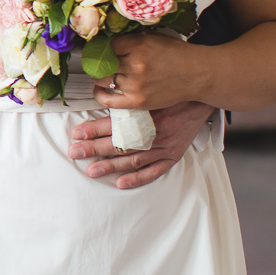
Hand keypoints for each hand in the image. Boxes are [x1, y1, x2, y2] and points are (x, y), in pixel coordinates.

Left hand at [69, 101, 214, 187]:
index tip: (76, 134)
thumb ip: (125, 100)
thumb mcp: (146, 91)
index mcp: (146, 113)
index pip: (114, 124)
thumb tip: (99, 101)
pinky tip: (120, 183)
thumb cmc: (170, 94)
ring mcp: (164, 146)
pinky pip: (154, 171)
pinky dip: (137, 178)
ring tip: (91, 170)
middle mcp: (154, 132)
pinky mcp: (172, 155)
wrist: (200, 99)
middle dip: (94, 148)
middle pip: (120, 143)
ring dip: (111, 166)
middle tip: (75, 153)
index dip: (93, 129)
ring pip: (133, 159)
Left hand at [92, 32, 212, 112]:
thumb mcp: (152, 37)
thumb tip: (105, 41)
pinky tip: (99, 89)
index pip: (107, 45)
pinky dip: (99, 95)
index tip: (102, 48)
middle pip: (102, 63)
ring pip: (103, 80)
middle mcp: (136, 65)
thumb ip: (130, 39)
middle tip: (99, 61)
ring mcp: (136, 85)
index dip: (103, 47)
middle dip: (98, 61)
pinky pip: (108, 100)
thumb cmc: (176, 54)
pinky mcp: (138, 101)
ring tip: (102, 73)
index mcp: (139, 45)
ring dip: (99, 76)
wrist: (197, 74)